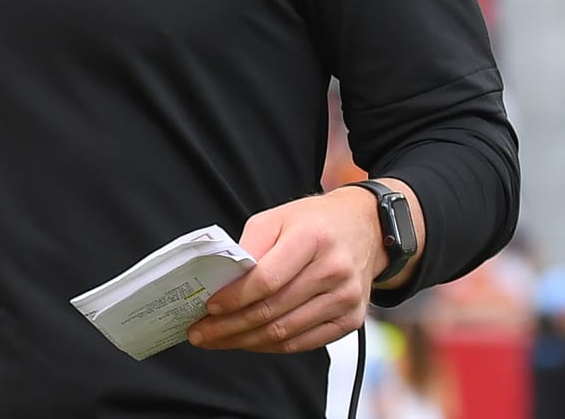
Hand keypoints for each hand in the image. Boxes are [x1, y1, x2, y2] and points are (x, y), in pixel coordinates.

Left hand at [187, 188, 386, 353]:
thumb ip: (248, 247)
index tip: (208, 307)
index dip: (234, 298)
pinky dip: (271, 346)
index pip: (267, 280)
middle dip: (230, 326)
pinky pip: (304, 342)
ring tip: (217, 340)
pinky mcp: (351, 320)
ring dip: (245, 341)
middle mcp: (334, 271)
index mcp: (312, 239)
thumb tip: (222, 281)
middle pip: (273, 310)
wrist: (364, 229)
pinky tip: (248, 342)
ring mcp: (346, 299)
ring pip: (286, 332)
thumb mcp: (275, 218)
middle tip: (200, 333)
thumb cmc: (313, 222)